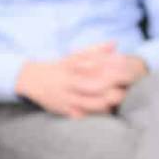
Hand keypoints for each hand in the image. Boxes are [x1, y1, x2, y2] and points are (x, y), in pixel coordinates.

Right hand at [15, 44, 147, 118]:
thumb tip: (115, 43)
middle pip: (96, 87)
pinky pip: (83, 115)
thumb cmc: (59, 67)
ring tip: (117, 102)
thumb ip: (95, 50)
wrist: (32, 80)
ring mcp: (66, 98)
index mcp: (73, 67)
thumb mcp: (74, 56)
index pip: (97, 69)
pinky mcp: (64, 111)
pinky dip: (96, 114)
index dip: (114, 73)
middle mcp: (69, 83)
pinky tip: (105, 111)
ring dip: (107, 104)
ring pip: (92, 104)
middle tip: (125, 91)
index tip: (126, 75)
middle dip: (114, 90)